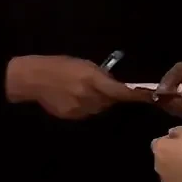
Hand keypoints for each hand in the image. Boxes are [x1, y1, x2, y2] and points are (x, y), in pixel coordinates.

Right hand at [5, 55, 152, 119]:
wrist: (32, 79)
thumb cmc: (58, 65)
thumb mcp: (82, 64)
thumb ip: (100, 76)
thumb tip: (115, 85)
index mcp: (92, 80)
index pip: (120, 91)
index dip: (135, 96)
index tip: (148, 98)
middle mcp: (88, 96)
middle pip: (111, 102)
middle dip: (111, 96)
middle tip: (101, 87)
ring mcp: (80, 109)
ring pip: (99, 109)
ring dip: (98, 102)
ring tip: (83, 90)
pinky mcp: (71, 117)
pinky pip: (86, 113)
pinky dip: (86, 107)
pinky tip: (73, 98)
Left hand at [151, 126, 181, 181]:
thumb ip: (177, 130)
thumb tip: (171, 133)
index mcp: (159, 148)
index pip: (158, 142)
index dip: (169, 141)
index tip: (181, 142)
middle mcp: (157, 165)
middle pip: (161, 159)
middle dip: (170, 157)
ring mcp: (164, 181)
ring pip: (167, 173)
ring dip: (174, 170)